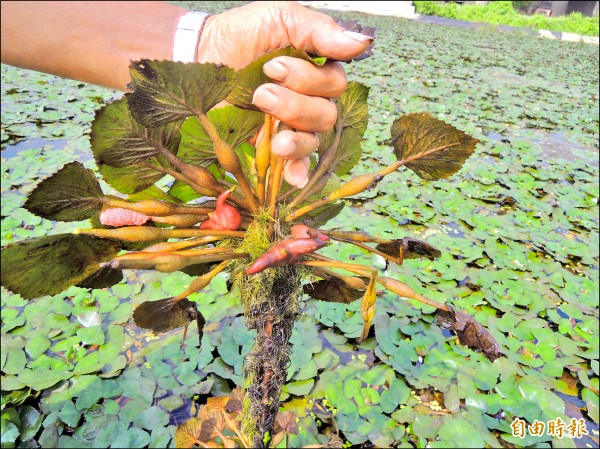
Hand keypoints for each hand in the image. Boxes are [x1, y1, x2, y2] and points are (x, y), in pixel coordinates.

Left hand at [196, 1, 372, 186]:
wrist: (201, 54)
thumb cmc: (243, 34)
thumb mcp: (282, 18)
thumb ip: (321, 30)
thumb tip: (362, 42)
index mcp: (318, 71)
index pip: (336, 85)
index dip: (309, 80)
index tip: (273, 66)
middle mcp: (309, 100)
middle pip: (326, 115)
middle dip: (294, 104)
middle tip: (261, 91)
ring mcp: (291, 125)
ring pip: (313, 139)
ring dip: (292, 133)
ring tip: (262, 115)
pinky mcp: (272, 145)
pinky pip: (297, 164)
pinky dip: (297, 170)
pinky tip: (291, 174)